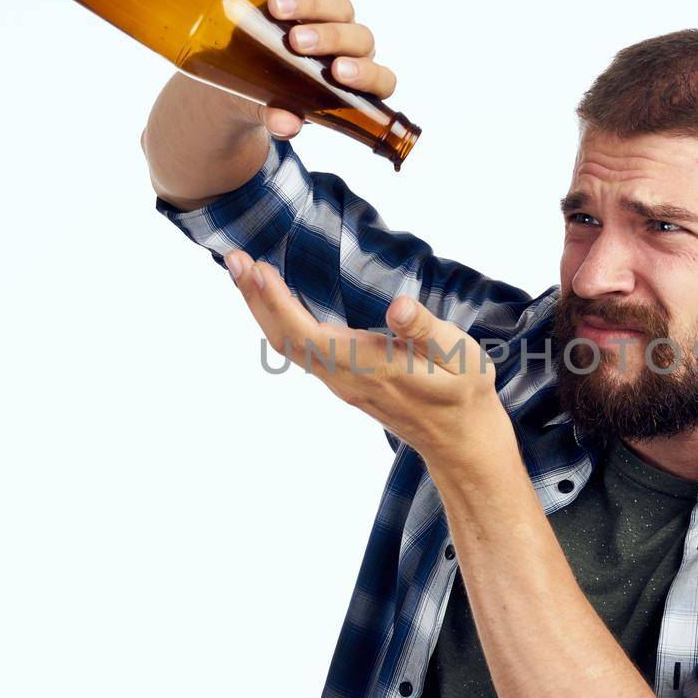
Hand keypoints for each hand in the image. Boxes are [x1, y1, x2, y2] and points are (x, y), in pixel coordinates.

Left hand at [221, 247, 509, 466]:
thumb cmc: (464, 392)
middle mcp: (345, 377)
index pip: (309, 335)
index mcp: (369, 367)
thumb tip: (398, 308)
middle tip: (234, 259)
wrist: (461, 439)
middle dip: (256, 299)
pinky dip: (280, 319)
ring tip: (245, 271)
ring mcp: (341, 381)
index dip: (279, 303)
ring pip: (289, 345)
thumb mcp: (461, 356)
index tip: (258, 269)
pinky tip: (275, 300)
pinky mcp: (345, 379)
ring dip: (263, 308)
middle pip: (286, 339)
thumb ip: (427, 330)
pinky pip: (300, 348)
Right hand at [244, 0, 400, 139]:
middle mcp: (353, 49)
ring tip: (274, 7)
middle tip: (297, 40)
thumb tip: (285, 126)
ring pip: (336, 5)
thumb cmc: (275, 99)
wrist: (250, 78)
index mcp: (358, 83)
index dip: (365, 75)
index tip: (338, 72)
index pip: (380, 79)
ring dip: (307, 3)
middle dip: (329, 37)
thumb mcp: (274, 112)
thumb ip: (280, 120)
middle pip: (356, 36)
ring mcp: (334, 19)